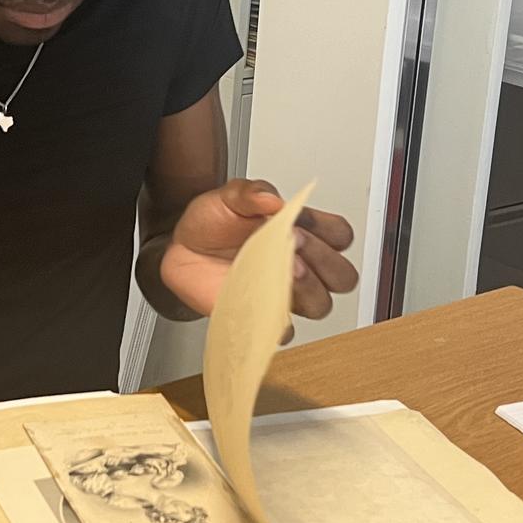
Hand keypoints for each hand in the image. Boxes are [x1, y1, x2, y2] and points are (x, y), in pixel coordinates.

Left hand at [159, 179, 358, 321]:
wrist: (181, 248)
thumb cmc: (212, 222)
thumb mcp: (230, 195)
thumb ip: (253, 192)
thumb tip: (272, 199)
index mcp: (304, 232)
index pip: (341, 236)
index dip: (328, 231)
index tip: (299, 222)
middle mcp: (301, 266)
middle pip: (342, 276)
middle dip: (323, 260)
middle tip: (294, 242)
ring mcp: (285, 294)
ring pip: (321, 304)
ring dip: (306, 288)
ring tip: (281, 269)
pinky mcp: (264, 317)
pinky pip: (285, 330)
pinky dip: (276, 318)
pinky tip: (260, 297)